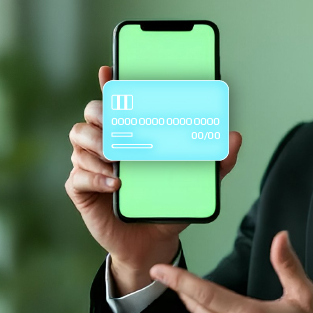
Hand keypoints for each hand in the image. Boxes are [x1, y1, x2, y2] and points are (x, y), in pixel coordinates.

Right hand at [65, 65, 243, 293]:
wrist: (152, 242)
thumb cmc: (167, 205)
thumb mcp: (196, 183)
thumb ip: (216, 161)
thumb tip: (235, 137)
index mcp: (129, 133)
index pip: (115, 100)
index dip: (109, 82)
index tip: (109, 70)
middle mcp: (105, 143)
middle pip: (92, 113)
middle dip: (104, 114)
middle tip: (122, 125)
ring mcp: (89, 164)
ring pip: (79, 138)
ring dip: (99, 144)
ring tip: (119, 157)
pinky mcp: (81, 190)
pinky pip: (77, 176)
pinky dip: (95, 176)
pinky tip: (115, 181)